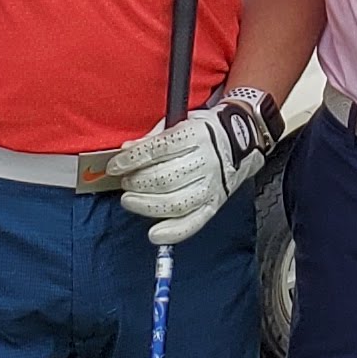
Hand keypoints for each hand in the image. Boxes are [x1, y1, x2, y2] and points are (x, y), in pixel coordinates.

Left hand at [105, 95, 270, 247]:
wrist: (242, 140)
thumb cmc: (205, 132)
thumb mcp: (181, 123)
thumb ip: (153, 138)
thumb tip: (126, 150)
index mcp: (196, 135)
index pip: (158, 149)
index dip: (131, 160)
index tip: (115, 166)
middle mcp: (206, 160)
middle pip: (164, 178)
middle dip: (136, 183)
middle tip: (125, 182)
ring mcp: (211, 185)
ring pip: (175, 202)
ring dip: (146, 205)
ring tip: (130, 200)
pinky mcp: (215, 204)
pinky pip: (193, 223)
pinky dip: (173, 232)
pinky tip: (154, 234)